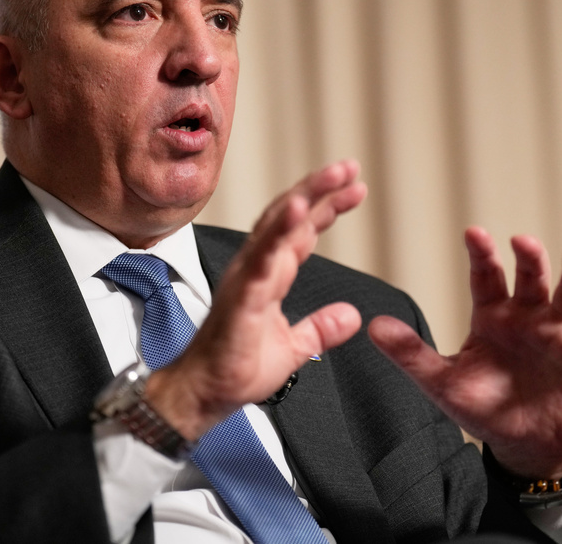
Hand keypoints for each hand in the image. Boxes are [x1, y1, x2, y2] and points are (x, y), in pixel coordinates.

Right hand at [146, 160, 366, 439]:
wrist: (206, 394)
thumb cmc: (237, 368)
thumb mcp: (294, 348)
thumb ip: (321, 328)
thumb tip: (350, 315)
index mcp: (269, 275)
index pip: (301, 230)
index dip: (326, 206)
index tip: (355, 187)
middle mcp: (256, 267)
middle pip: (289, 216)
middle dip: (320, 189)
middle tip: (349, 167)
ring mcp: (246, 277)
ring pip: (276, 226)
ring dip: (305, 197)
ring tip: (332, 175)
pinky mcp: (241, 295)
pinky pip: (262, 257)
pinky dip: (280, 231)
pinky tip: (298, 211)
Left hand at [368, 226, 561, 477]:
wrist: (522, 444)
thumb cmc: (483, 407)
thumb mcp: (441, 382)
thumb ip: (410, 353)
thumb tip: (372, 326)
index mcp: (491, 315)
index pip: (486, 277)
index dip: (481, 254)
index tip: (474, 232)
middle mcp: (526, 316)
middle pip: (529, 278)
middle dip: (528, 258)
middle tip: (522, 241)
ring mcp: (557, 333)